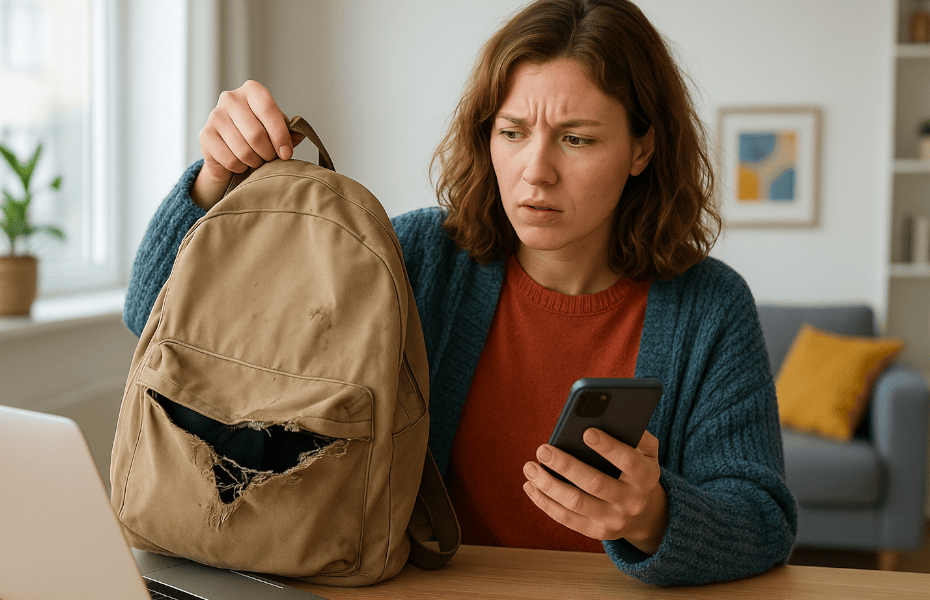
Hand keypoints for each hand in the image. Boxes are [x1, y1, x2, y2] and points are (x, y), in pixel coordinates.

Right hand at [191, 80, 304, 209]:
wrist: (229, 148)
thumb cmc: (259, 135)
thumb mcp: (276, 129)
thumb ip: (290, 131)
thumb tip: (299, 135)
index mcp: (252, 90)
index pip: (269, 110)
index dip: (280, 135)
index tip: (286, 154)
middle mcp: (231, 98)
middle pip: (256, 134)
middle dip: (268, 153)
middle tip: (271, 159)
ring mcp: (215, 115)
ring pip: (243, 150)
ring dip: (255, 162)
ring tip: (257, 160)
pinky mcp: (205, 134)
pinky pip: (230, 160)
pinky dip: (240, 167)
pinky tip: (241, 163)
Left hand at [522, 428, 667, 554]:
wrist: (646, 514)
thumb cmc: (637, 470)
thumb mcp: (647, 452)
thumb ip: (636, 434)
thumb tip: (609, 416)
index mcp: (646, 477)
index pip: (628, 461)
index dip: (608, 447)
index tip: (586, 431)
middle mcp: (632, 502)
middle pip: (595, 484)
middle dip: (566, 466)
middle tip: (543, 449)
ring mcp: (613, 520)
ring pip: (576, 503)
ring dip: (549, 485)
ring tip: (530, 467)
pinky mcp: (596, 531)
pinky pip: (566, 518)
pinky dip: (545, 502)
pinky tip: (530, 485)